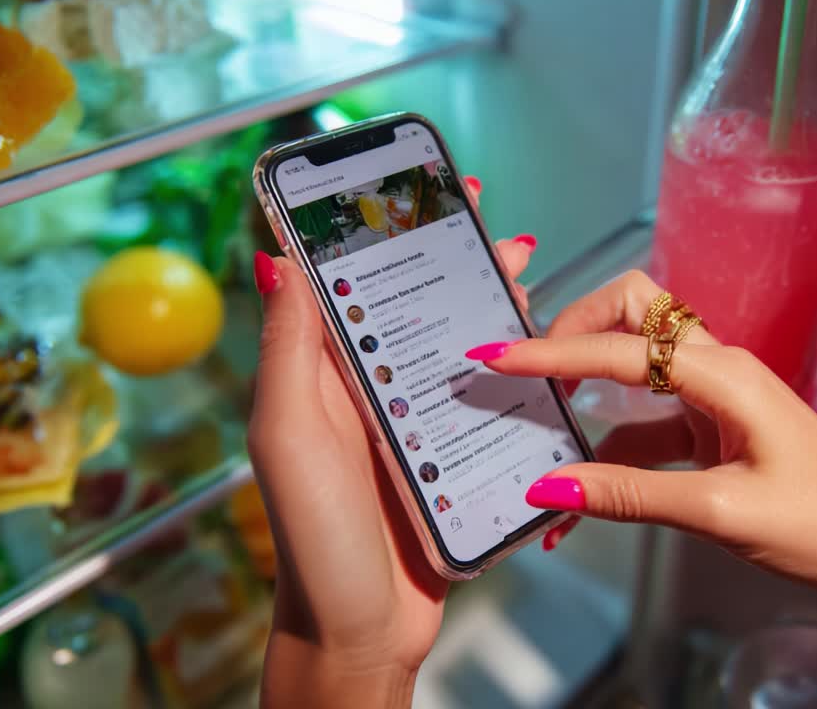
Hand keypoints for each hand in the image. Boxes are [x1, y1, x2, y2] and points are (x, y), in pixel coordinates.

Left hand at [247, 179, 536, 705]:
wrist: (364, 630)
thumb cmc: (316, 538)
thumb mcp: (290, 432)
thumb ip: (289, 347)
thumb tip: (277, 256)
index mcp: (322, 374)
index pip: (348, 281)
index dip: (375, 229)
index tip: (410, 186)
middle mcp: (368, 389)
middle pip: (412, 302)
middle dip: (447, 255)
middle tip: (484, 218)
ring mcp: (412, 421)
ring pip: (455, 343)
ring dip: (487, 302)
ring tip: (522, 268)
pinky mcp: (450, 455)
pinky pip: (483, 396)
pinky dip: (512, 365)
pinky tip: (538, 348)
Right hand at [472, 270, 816, 694]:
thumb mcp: (720, 514)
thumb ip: (632, 495)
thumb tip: (548, 488)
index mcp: (724, 375)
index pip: (622, 349)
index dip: (553, 353)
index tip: (495, 356)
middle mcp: (717, 369)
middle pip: (634, 315)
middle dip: (576, 331)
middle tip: (529, 374)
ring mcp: (716, 396)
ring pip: (637, 366)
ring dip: (587, 394)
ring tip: (537, 429)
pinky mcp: (714, 428)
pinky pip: (649, 423)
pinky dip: (611, 448)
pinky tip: (585, 489)